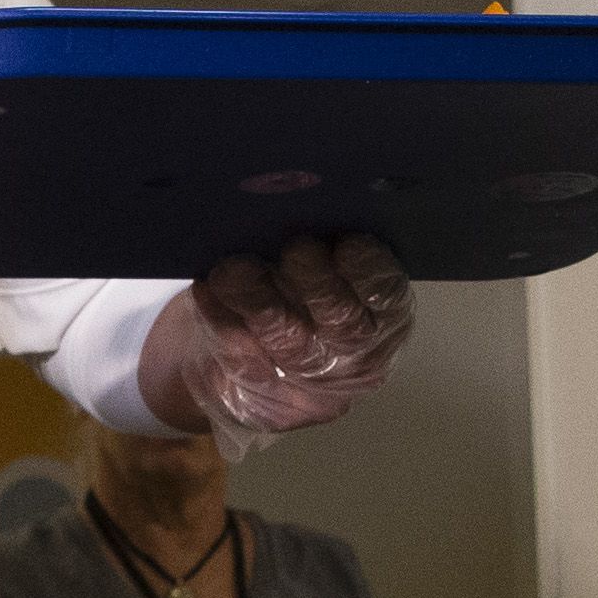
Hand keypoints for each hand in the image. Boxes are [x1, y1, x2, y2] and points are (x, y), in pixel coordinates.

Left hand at [149, 233, 414, 448]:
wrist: (252, 370)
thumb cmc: (301, 300)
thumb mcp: (330, 274)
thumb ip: (330, 249)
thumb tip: (306, 204)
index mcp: (385, 320)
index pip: (388, 296)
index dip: (370, 271)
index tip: (348, 242)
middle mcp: (352, 355)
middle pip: (343, 324)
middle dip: (319, 285)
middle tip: (297, 251)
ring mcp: (306, 382)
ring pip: (287, 340)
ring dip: (259, 299)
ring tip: (235, 268)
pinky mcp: (259, 394)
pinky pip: (239, 354)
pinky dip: (222, 317)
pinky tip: (209, 289)